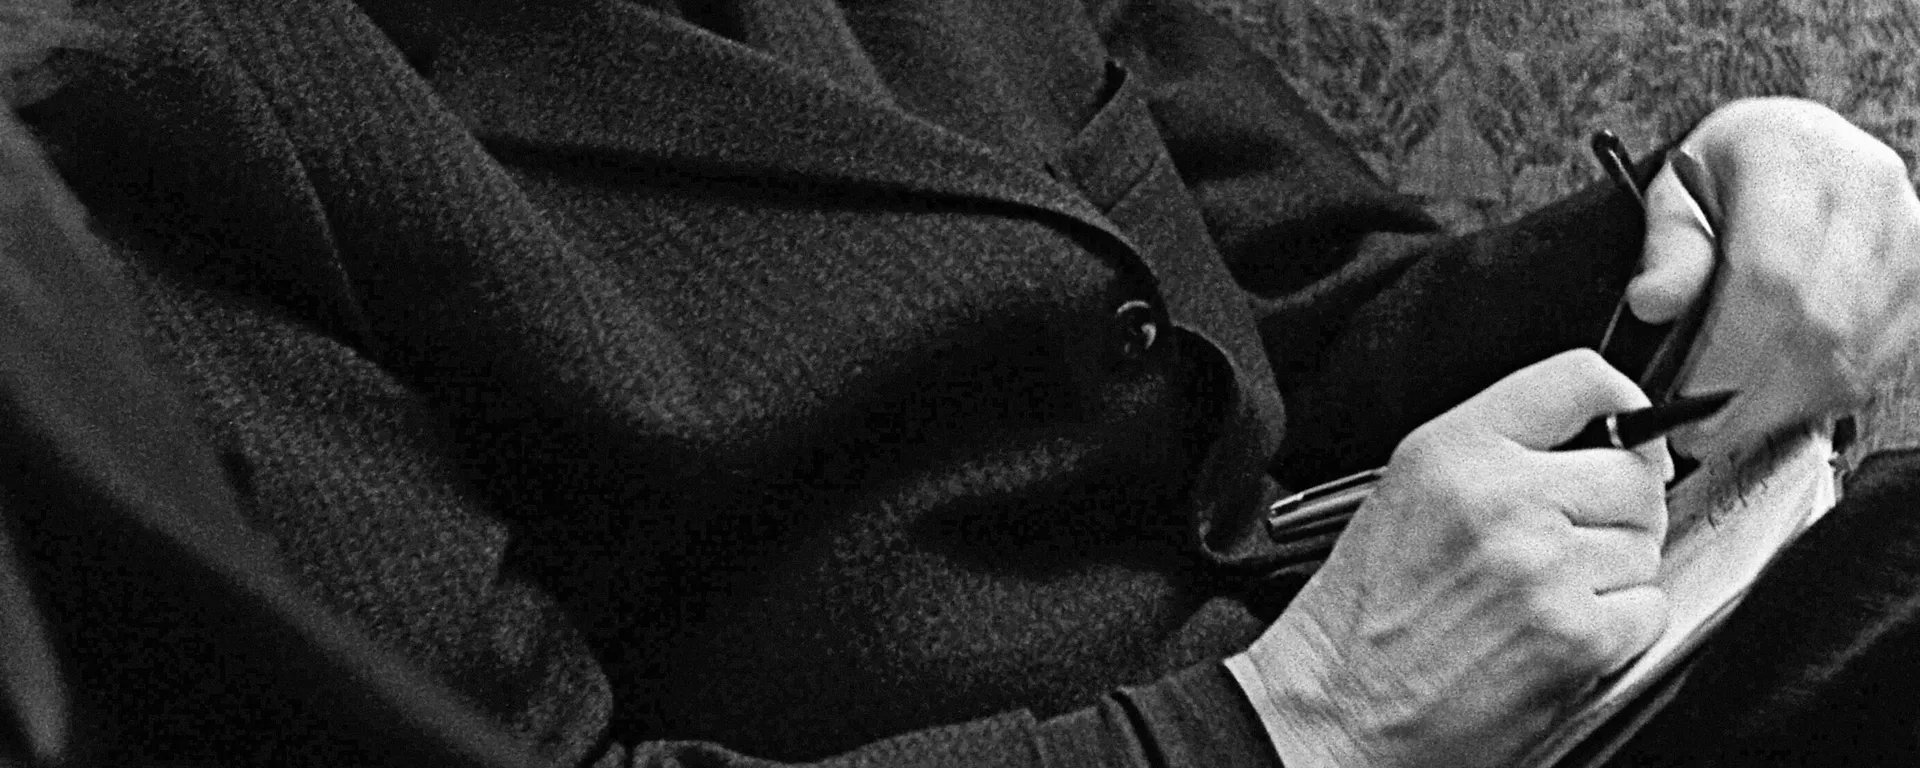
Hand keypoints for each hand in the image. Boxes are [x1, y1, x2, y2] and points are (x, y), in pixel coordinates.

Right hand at [1244, 350, 1671, 767]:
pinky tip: (1557, 637)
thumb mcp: (1406, 493)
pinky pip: (1649, 611)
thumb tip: (1598, 445)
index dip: (1626, 407)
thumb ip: (1493, 455)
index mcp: (1453, 450)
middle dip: (1620, 512)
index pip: (1581, 381)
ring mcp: (1544, 567)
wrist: (1337, 709)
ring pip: (1646, 547)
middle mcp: (1501, 498)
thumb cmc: (1362, 617)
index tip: (1633, 436)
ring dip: (1613, 577)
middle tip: (1572, 545)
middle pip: (1634, 475)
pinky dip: (1619, 631)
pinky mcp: (1576, 635)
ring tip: (1544, 599)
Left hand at [1631, 97, 1919, 455]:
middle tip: (1702, 428)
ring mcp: (1905, 232)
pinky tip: (1779, 402)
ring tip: (1732, 423)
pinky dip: (1826, 390)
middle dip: (1753, 389)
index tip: (1688, 394)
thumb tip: (1654, 303)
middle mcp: (1865, 188)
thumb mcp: (1674, 192)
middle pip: (1819, 317)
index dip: (1730, 349)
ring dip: (1788, 399)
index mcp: (1792, 157)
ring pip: (1856, 344)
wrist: (1798, 148)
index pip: (1770, 272)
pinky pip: (1884, 354)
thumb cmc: (1729, 172)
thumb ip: (1667, 248)